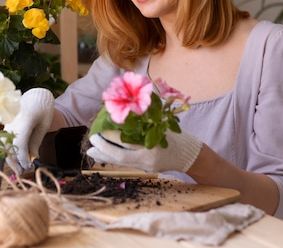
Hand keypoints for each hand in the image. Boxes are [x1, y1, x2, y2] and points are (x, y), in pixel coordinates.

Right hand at [4, 88, 54, 172]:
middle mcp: (12, 122)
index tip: (29, 167)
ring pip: (4, 144)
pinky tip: (16, 157)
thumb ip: (36, 141)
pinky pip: (5, 140)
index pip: (19, 144)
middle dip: (15, 161)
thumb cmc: (43, 108)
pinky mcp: (6, 125)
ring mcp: (7, 123)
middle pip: (9, 146)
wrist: (36, 94)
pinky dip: (9, 149)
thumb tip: (32, 158)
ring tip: (19, 167)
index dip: (22, 158)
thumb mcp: (44, 125)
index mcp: (24, 121)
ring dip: (10, 156)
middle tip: (23, 171)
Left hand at [86, 129, 202, 173]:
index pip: (126, 142)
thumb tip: (123, 112)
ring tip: (91, 151)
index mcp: (152, 145)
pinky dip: (114, 158)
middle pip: (120, 156)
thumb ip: (144, 121)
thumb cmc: (177, 136)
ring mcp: (146, 166)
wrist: (191, 156)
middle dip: (103, 148)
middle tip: (91, 140)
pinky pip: (126, 164)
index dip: (110, 136)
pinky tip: (104, 155)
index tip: (99, 129)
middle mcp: (147, 158)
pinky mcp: (146, 169)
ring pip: (120, 162)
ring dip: (105, 156)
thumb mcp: (162, 125)